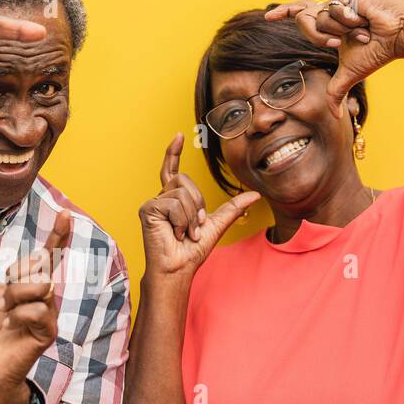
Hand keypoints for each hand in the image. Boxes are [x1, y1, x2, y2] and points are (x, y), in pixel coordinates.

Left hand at [0, 211, 72, 403]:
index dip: (57, 236)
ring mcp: (46, 316)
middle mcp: (40, 298)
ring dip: (14, 296)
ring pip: (39, 286)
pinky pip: (38, 310)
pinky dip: (18, 314)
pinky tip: (9, 325)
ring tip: (4, 314)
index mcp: (24, 287)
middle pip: (38, 268)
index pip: (46, 257)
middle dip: (14, 279)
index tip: (65, 214)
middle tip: (0, 301)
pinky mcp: (46, 333)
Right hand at [139, 132, 260, 279]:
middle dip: (198, 205)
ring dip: (191, 216)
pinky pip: (174, 203)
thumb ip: (233, 208)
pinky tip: (175, 233)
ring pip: (182, 192)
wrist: (179, 268)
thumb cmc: (192, 251)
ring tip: (185, 233)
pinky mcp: (148, 209)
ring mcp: (153, 203)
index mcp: (175, 200)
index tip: (179, 135)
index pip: (173, 170)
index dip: (174, 152)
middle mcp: (162, 198)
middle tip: (195, 227)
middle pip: (185, 180)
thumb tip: (255, 195)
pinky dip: (182, 220)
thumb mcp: (217, 225)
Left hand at [265, 0, 403, 116]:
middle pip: (304, 20)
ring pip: (318, 16)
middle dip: (321, 37)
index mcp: (330, 20)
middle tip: (345, 41)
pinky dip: (348, 19)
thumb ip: (336, 91)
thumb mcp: (350, 73)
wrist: (400, 36)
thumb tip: (333, 115)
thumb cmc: (378, 51)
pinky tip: (366, 17)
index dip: (284, 13)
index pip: (302, 14)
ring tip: (362, 28)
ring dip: (340, 30)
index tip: (268, 17)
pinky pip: (333, 7)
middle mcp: (332, 4)